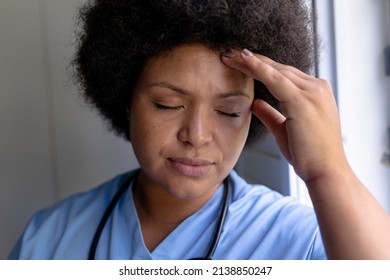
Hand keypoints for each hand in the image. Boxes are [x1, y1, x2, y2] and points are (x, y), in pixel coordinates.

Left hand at [222, 49, 347, 183]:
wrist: (325, 171)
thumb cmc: (309, 154)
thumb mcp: (284, 130)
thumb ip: (270, 114)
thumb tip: (254, 103)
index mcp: (315, 93)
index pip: (284, 75)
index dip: (261, 68)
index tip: (241, 62)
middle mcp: (316, 88)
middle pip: (279, 69)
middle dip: (253, 61)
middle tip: (230, 54)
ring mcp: (312, 92)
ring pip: (276, 70)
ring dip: (251, 62)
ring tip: (230, 56)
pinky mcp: (303, 100)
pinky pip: (276, 79)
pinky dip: (258, 68)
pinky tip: (244, 59)